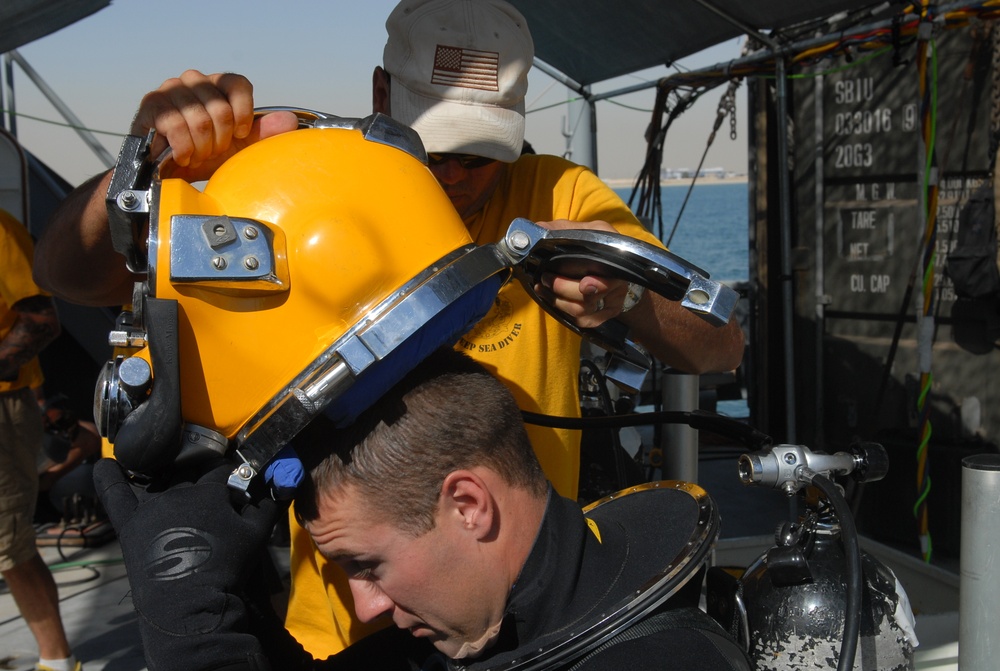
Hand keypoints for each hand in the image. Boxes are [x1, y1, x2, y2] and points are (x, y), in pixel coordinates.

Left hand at [94, 457, 282, 669]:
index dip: (230, 477)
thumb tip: (277, 488)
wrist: (190, 604)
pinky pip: (114, 494)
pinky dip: (107, 477)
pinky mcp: (129, 524)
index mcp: (209, 491)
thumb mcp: (256, 535)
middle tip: (206, 493)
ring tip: (170, 479)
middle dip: (199, 476)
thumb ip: (266, 506)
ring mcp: (150, 507)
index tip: (234, 485)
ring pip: (158, 480)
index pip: (221, 472)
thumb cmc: (226, 568)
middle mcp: (178, 492)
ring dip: (164, 475)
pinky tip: (107, 463)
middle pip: (189, 474)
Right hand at [131, 70, 298, 181]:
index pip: (239, 84)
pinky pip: (176, 126)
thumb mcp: (239, 148)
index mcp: (217, 85)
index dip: (243, 114)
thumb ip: (263, 134)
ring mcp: (171, 90)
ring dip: (201, 148)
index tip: (238, 135)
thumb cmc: (206, 156)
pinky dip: (183, 149)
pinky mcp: (151, 105)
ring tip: (196, 155)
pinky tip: (182, 156)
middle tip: (211, 151)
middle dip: (220, 140)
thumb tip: (290, 121)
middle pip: (220, 108)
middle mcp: (194, 81)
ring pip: (199, 119)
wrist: (171, 175)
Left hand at [532, 219, 637, 327]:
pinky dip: (565, 312)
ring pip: (583, 311)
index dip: (599, 284)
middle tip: (546, 279)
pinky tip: (551, 300)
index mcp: (616, 261)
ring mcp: (611, 301)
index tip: (585, 284)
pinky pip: (585, 322)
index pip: (611, 278)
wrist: (612, 266)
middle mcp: (618, 283)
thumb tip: (539, 229)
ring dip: (559, 301)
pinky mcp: (604, 315)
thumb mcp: (586, 231)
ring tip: (543, 287)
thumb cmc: (597, 247)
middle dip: (564, 289)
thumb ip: (564, 229)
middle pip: (590, 297)